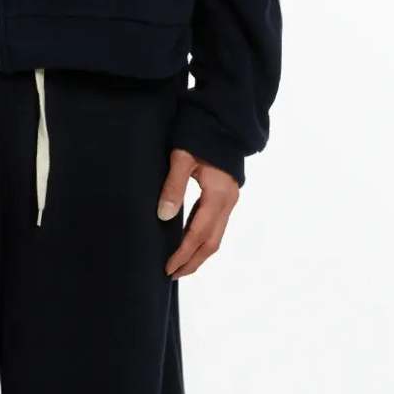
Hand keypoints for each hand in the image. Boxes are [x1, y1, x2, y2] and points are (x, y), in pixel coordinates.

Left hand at [157, 147, 240, 276]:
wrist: (224, 119)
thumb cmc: (200, 134)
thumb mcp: (182, 157)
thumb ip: (173, 186)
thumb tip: (163, 216)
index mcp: (218, 194)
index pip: (199, 234)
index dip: (183, 254)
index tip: (168, 268)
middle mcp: (228, 201)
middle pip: (212, 242)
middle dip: (193, 261)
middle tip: (172, 274)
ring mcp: (230, 198)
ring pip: (216, 235)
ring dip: (198, 252)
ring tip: (179, 264)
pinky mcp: (226, 195)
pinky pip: (215, 224)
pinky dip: (202, 238)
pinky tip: (188, 241)